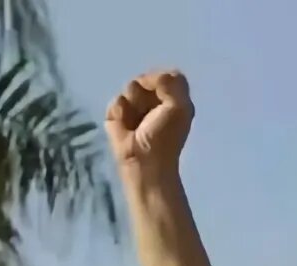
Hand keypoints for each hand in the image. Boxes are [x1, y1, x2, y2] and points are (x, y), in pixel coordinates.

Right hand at [105, 70, 193, 185]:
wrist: (143, 161)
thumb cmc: (165, 137)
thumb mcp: (179, 107)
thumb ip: (171, 83)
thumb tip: (149, 77)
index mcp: (174, 98)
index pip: (167, 74)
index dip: (162, 80)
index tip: (162, 93)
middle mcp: (155, 99)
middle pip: (146, 78)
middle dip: (147, 93)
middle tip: (151, 113)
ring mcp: (135, 106)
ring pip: (130, 87)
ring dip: (134, 104)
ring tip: (137, 123)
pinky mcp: (117, 114)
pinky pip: (116, 101)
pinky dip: (121, 113)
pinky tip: (125, 127)